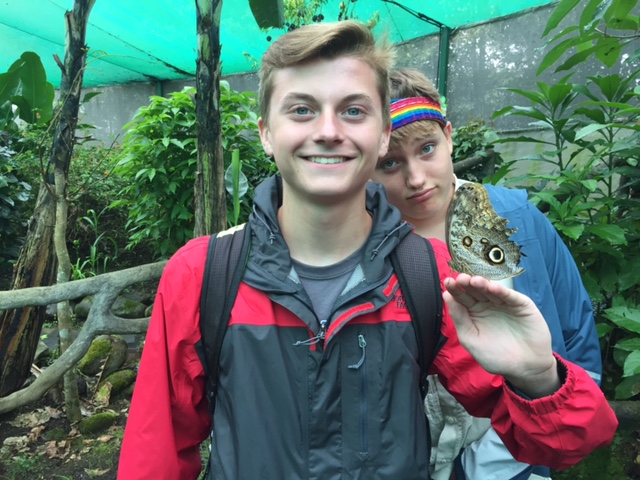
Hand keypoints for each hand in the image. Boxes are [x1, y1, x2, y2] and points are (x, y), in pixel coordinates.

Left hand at [443, 274, 559, 397]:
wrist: (526, 368)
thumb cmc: (496, 356)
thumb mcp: (471, 339)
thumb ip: (460, 319)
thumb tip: (446, 296)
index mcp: (473, 312)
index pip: (462, 298)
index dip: (455, 290)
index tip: (448, 283)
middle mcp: (487, 305)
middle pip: (475, 291)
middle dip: (467, 284)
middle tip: (461, 278)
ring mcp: (504, 303)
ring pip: (491, 290)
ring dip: (483, 284)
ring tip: (474, 280)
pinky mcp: (521, 304)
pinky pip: (510, 296)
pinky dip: (502, 291)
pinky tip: (492, 288)